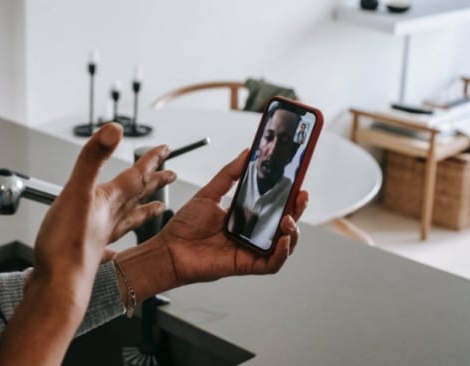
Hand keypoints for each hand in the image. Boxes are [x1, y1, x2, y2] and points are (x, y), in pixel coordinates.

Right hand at [31, 123, 175, 282]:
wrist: (59, 285)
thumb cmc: (66, 244)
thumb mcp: (77, 190)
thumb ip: (93, 158)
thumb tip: (114, 130)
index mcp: (109, 201)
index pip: (137, 175)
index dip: (151, 160)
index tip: (166, 150)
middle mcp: (110, 218)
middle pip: (139, 196)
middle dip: (155, 182)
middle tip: (171, 174)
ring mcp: (102, 237)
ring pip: (129, 220)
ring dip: (143, 210)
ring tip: (156, 208)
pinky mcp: (90, 254)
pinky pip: (109, 246)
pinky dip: (115, 244)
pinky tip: (114, 249)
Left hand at [156, 149, 307, 284]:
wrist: (168, 250)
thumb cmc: (184, 226)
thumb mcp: (209, 193)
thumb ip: (229, 174)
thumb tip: (246, 153)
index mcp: (244, 217)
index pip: (274, 207)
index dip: (289, 197)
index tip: (298, 182)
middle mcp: (250, 234)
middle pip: (285, 225)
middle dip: (298, 211)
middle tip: (301, 196)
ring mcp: (250, 250)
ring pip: (284, 245)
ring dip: (293, 232)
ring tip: (288, 219)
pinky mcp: (246, 265)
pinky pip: (272, 264)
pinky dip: (282, 253)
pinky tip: (283, 240)